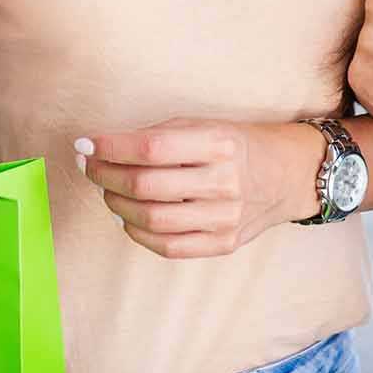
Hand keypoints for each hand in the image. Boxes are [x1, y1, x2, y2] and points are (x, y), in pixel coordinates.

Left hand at [75, 119, 320, 258]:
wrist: (287, 174)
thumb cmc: (235, 144)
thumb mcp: (203, 125)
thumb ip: (157, 136)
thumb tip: (99, 149)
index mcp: (218, 143)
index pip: (150, 147)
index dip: (110, 147)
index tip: (85, 144)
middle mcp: (224, 181)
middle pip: (145, 185)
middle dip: (105, 175)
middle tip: (89, 167)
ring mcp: (225, 217)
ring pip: (152, 218)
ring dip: (116, 204)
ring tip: (106, 191)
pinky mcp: (224, 243)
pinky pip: (168, 247)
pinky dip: (137, 233)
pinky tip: (127, 217)